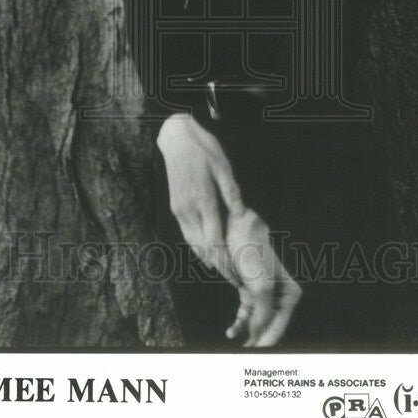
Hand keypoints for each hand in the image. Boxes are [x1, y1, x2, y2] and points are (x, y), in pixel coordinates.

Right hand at [157, 112, 244, 284]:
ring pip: (193, 243)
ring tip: (224, 271)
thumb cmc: (204, 148)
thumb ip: (232, 193)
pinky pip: (187, 233)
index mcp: (203, 199)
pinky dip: (197, 247)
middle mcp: (189, 209)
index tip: (239, 272)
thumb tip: (242, 215)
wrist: (176, 138)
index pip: (215, 240)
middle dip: (220, 266)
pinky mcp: (175, 206)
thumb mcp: (223, 166)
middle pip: (204, 248)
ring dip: (208, 260)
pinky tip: (207, 252)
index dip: (227, 260)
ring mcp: (180, 209)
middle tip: (235, 280)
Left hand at [225, 207, 302, 347]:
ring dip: (248, 334)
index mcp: (291, 294)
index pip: (279, 326)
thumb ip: (262, 315)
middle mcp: (281, 296)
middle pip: (269, 326)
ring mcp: (265, 294)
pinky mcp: (251, 292)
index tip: (255, 355)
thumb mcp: (260, 288)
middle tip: (245, 357)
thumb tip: (257, 336)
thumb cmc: (252, 255)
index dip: (267, 341)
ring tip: (238, 345)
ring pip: (257, 322)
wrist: (236, 231)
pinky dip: (240, 324)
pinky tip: (232, 331)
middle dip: (258, 340)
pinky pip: (247, 314)